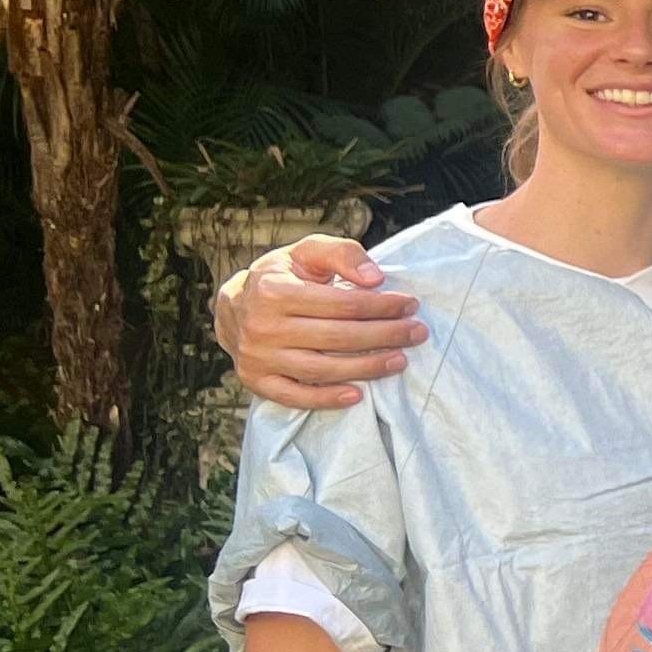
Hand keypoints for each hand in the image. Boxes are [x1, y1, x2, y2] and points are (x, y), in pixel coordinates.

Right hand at [219, 236, 419, 409]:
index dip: (382, 305)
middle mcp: (262, 326)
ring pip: (322, 369)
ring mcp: (258, 357)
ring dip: (367, 368)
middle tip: (417, 333)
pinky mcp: (256, 380)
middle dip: (385, 335)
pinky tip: (358, 394)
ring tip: (400, 360)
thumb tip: (375, 277)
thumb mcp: (307, 252)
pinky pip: (296, 395)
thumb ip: (342, 253)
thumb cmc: (283, 276)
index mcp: (273, 290)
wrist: (234, 306)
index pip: (342, 303)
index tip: (410, 305)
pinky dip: (327, 398)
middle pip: (338, 337)